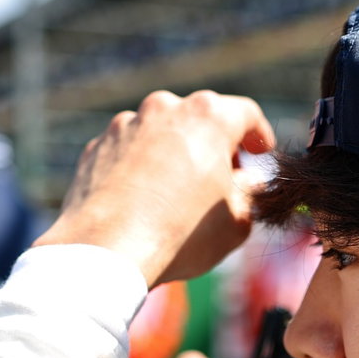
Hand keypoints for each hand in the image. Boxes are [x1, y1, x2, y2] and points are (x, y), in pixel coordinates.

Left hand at [34, 90, 275, 286]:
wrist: (107, 250)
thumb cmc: (181, 234)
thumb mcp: (238, 221)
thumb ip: (250, 193)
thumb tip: (247, 183)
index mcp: (209, 117)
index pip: (246, 114)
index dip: (258, 135)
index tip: (261, 154)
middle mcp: (165, 107)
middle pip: (200, 118)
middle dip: (214, 144)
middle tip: (222, 177)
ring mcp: (126, 124)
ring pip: (161, 132)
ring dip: (174, 153)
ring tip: (178, 193)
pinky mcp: (97, 146)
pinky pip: (128, 151)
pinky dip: (140, 167)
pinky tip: (143, 200)